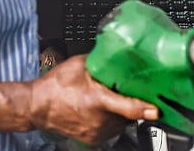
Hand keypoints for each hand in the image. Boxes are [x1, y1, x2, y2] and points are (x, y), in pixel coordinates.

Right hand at [28, 55, 158, 145]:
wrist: (36, 106)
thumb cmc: (55, 86)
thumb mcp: (80, 65)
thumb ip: (101, 60)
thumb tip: (117, 53)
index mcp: (97, 100)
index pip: (128, 108)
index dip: (145, 109)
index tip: (157, 109)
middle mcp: (98, 119)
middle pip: (129, 114)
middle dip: (131, 103)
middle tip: (124, 91)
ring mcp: (95, 132)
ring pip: (122, 124)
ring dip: (121, 113)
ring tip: (109, 100)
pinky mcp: (92, 139)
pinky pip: (112, 130)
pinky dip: (112, 121)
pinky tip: (102, 110)